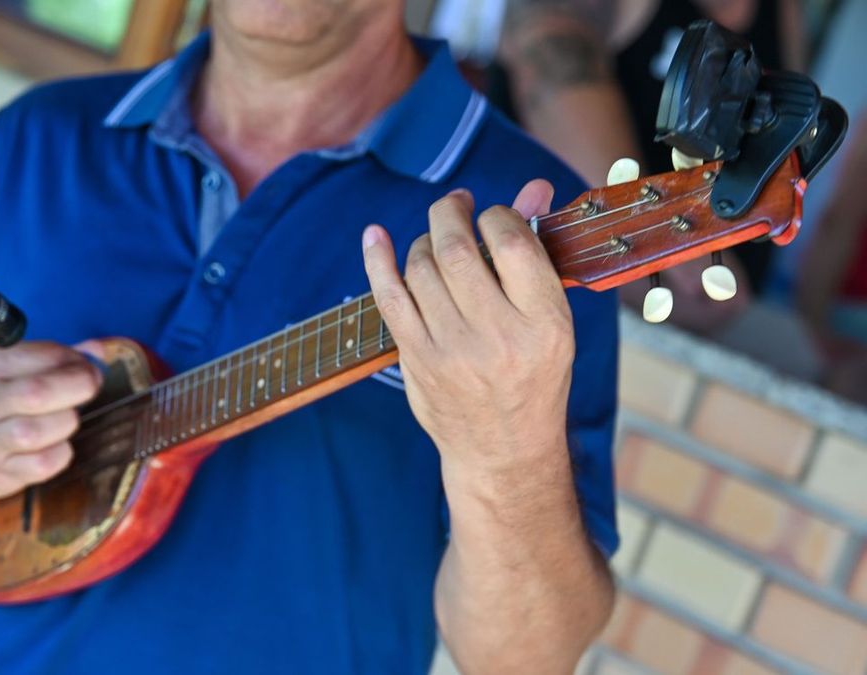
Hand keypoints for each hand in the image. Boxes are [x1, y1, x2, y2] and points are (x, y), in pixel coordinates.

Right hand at [0, 341, 101, 506]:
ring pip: (42, 431)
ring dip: (66, 421)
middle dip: (79, 386)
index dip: (76, 360)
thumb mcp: (4, 368)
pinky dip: (60, 452)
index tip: (87, 365)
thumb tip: (98, 351)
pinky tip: (54, 444)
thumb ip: (51, 358)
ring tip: (63, 417)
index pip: (41, 356)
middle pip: (40, 393)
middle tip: (89, 386)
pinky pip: (44, 464)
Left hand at [362, 181, 573, 466]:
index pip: (512, 244)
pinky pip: (388, 297)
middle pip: (458, 250)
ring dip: (425, 242)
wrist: (503, 449)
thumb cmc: (534, 374)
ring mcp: (452, 350)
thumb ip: (538, 252)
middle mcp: (498, 336)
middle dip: (451, 214)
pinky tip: (375, 236)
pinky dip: (378, 261)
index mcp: (544, 322)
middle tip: (455, 205)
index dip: (497, 215)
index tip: (493, 216)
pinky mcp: (417, 359)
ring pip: (422, 268)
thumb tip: (536, 186)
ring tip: (437, 243)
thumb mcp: (552, 319)